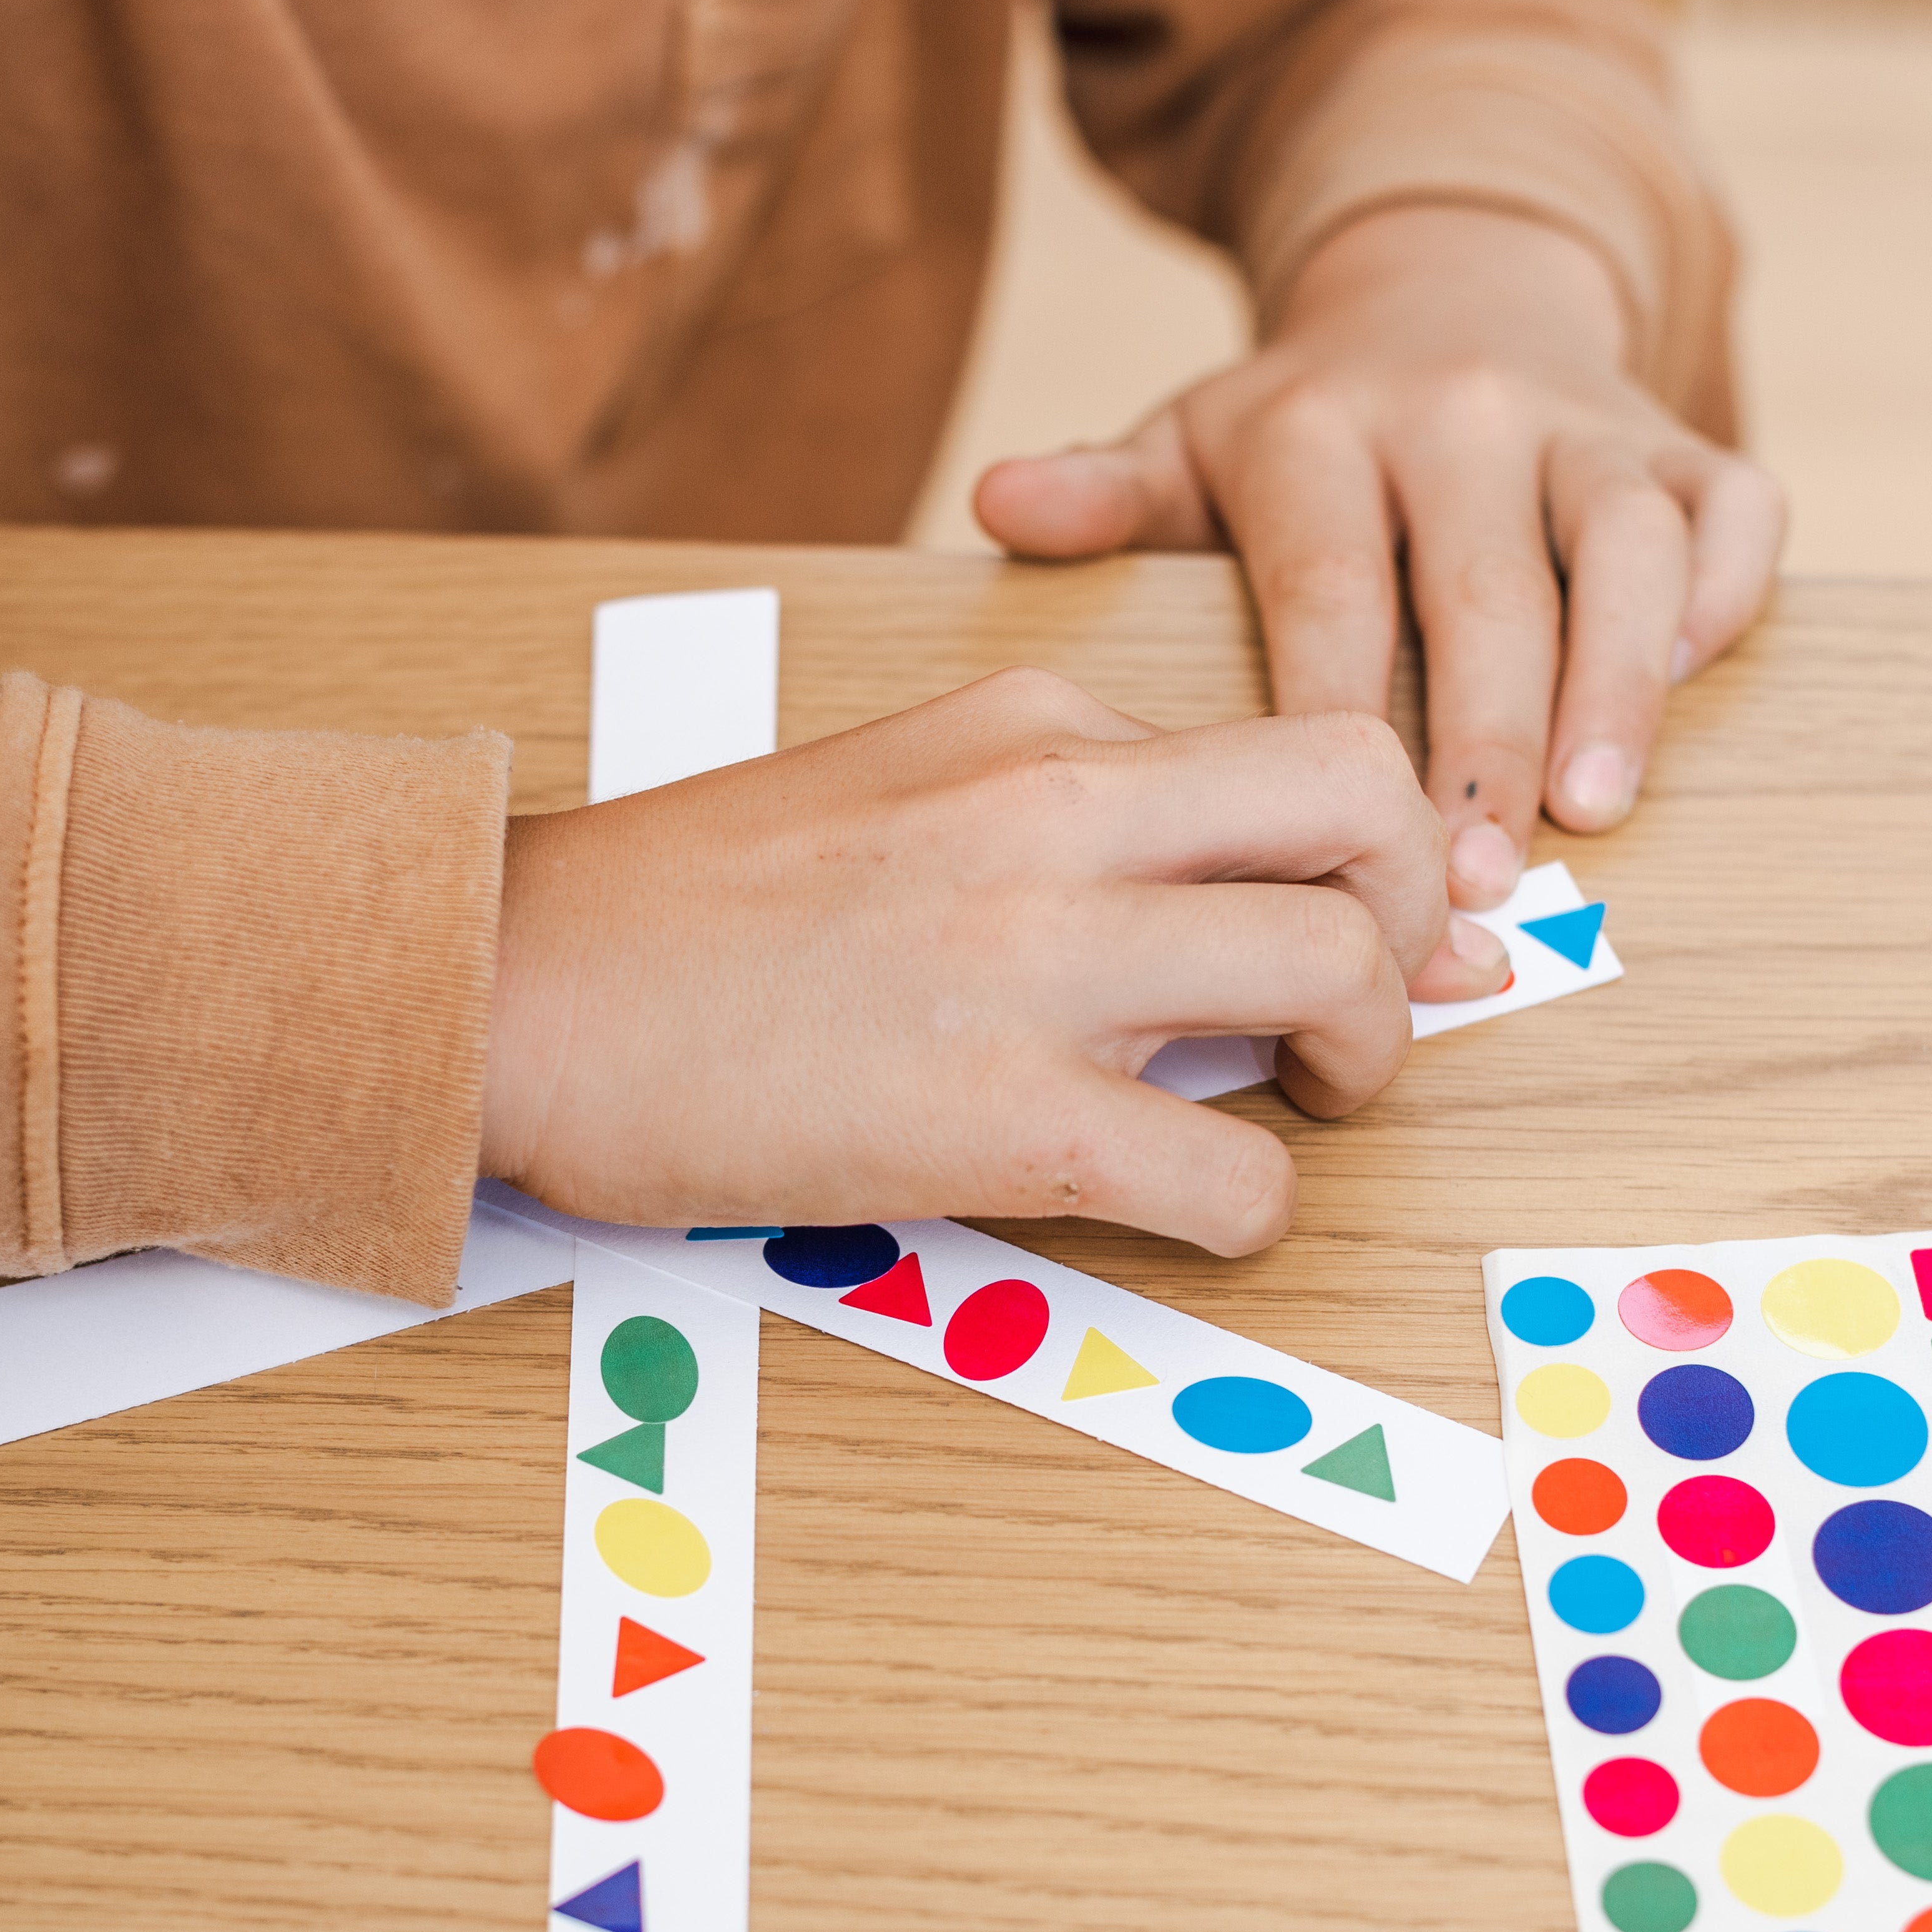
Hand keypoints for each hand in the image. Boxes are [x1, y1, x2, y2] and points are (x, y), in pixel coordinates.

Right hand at [480, 669, 1507, 1257]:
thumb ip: (1053, 809)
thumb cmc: (686, 907)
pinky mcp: (999, 1119)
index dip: (1379, 847)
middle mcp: (1055, 812)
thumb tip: (1210, 879)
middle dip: (1418, 916)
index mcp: (1030, 723)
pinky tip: (1197, 1206)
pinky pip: (1232, 1171)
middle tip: (1374, 1007)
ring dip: (1366, 1058)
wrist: (513, 986)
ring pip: (1335, 972)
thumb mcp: (892, 784)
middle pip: (1367, 810)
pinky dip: (1254, 1208)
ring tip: (1304, 1104)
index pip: (1293, 748)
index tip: (1394, 917)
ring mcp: (1033, 961)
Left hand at [973, 207, 1786, 908]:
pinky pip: (1730, 510)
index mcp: (1316, 431)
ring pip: (1619, 550)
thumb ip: (1102, 496)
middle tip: (1473, 882)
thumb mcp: (1185, 448)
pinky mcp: (1677, 435)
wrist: (1442, 292)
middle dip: (1483, 742)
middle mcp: (1454, 412)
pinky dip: (1722, 595)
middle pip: (1481, 592)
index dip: (1339, 723)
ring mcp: (1578, 420)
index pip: (1330, 592)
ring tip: (1592, 811)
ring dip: (1614, 686)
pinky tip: (1686, 686)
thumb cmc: (1300, 432)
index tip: (1341, 851)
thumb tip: (999, 502)